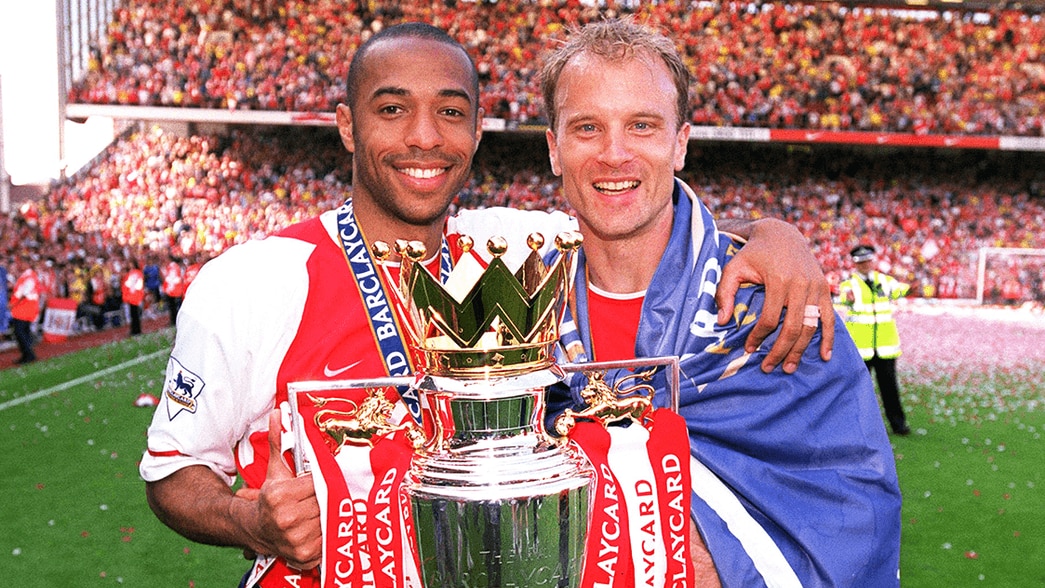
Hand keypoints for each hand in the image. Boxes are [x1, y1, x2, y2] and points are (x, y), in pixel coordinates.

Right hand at [235, 409, 321, 569]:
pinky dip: (329, 533)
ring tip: (324, 509)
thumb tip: (279, 413)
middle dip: (328, 496)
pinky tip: (321, 526)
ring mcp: (296, 539)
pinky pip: (329, 539)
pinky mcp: (304, 555)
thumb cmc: (270, 498)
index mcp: (280, 496)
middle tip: (329, 493)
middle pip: (326, 500)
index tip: (325, 478)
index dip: (323, 480)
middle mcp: (287, 519)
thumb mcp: (276, 470)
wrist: (255, 529)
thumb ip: (280, 441)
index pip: (318, 482)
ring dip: (331, 514)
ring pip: (330, 519)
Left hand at [717, 218, 833, 372]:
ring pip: (811, 326)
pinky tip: (824, 355)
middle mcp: (801, 284)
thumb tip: (722, 322)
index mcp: (779, 280)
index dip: (759, 337)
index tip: (749, 349)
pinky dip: (828, 337)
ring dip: (801, 350)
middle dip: (780, 351)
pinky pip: (829, 317)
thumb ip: (725, 293)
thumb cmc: (753, 254)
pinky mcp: (824, 289)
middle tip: (768, 367)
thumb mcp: (734, 267)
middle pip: (793, 328)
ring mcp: (816, 287)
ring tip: (789, 368)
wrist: (781, 234)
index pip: (770, 319)